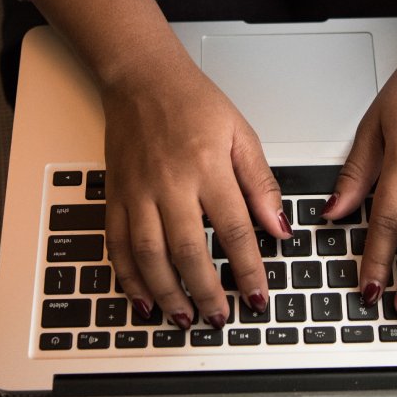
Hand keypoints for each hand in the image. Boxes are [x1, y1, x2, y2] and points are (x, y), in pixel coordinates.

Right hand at [100, 57, 291, 328]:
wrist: (142, 77)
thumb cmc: (192, 101)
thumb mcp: (241, 134)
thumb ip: (261, 184)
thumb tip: (280, 227)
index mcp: (208, 166)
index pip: (233, 230)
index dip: (248, 270)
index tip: (258, 296)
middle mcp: (170, 182)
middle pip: (189, 250)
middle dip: (206, 292)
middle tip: (219, 319)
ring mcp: (138, 191)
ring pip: (150, 254)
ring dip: (167, 293)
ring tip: (184, 317)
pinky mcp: (116, 194)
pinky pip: (117, 243)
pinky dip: (128, 276)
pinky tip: (142, 298)